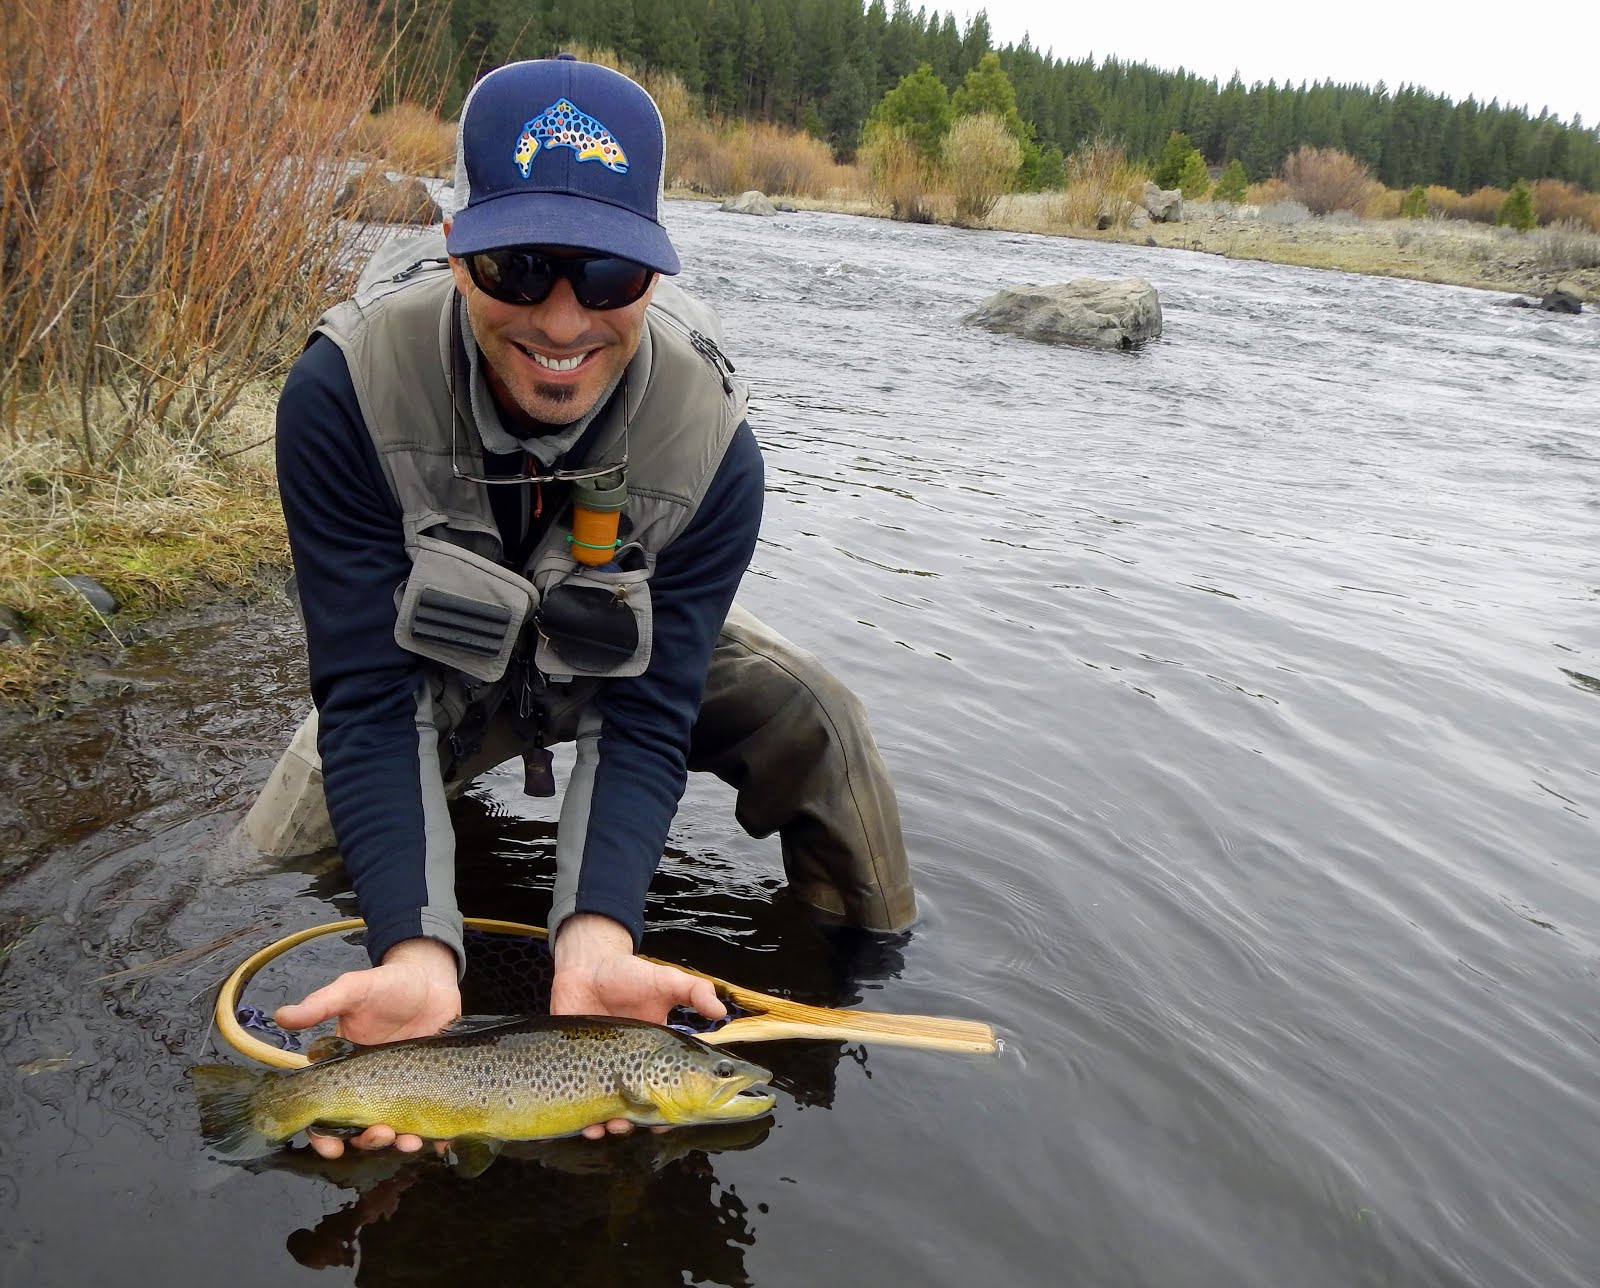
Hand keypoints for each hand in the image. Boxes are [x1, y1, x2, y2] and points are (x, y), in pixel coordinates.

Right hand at [276, 937, 460, 1159]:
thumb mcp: (354, 990)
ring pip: (395, 1128)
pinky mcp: (431, 1086)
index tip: (332, 1147)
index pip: (326, 1112)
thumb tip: (280, 1016)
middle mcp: (371, 1085)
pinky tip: (441, 1142)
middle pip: (360, 1128)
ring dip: (399, 1142)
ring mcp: (402, 1088)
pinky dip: (435, 1135)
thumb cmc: (388, 984)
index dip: (323, 1135)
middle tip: (381, 1134)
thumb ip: (322, 1004)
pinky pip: (431, 1117)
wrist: (432, 977)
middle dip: (367, 1140)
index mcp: (344, 1069)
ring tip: (410, 1141)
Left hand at [550, 913, 726, 1139]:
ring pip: (612, 1113)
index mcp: (657, 1054)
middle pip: (641, 1108)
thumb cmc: (629, 974)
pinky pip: (582, 1104)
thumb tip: (721, 1012)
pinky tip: (590, 1127)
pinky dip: (587, 1123)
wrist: (587, 966)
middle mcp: (631, 1068)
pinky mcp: (575, 1069)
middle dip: (641, 1123)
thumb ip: (695, 991)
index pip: (670, 1090)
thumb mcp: (666, 981)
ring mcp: (603, 1071)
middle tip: (638, 1125)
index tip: (671, 1121)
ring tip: (612, 1127)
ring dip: (614, 1128)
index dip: (673, 1110)